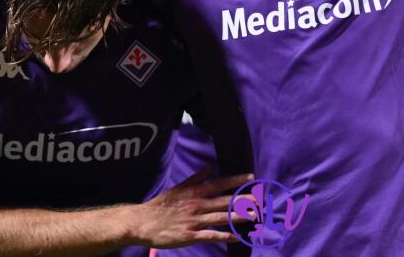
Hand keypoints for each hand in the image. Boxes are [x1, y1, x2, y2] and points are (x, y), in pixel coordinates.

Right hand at [129, 168, 254, 247]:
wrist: (143, 222)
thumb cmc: (161, 205)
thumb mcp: (178, 188)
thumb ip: (196, 178)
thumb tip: (210, 167)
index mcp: (195, 192)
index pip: (219, 183)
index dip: (236, 180)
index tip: (251, 177)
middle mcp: (197, 205)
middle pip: (224, 201)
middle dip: (243, 200)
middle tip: (261, 198)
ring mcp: (194, 221)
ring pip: (221, 217)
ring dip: (238, 216)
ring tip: (255, 216)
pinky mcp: (190, 235)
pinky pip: (210, 235)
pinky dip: (223, 236)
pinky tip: (235, 237)